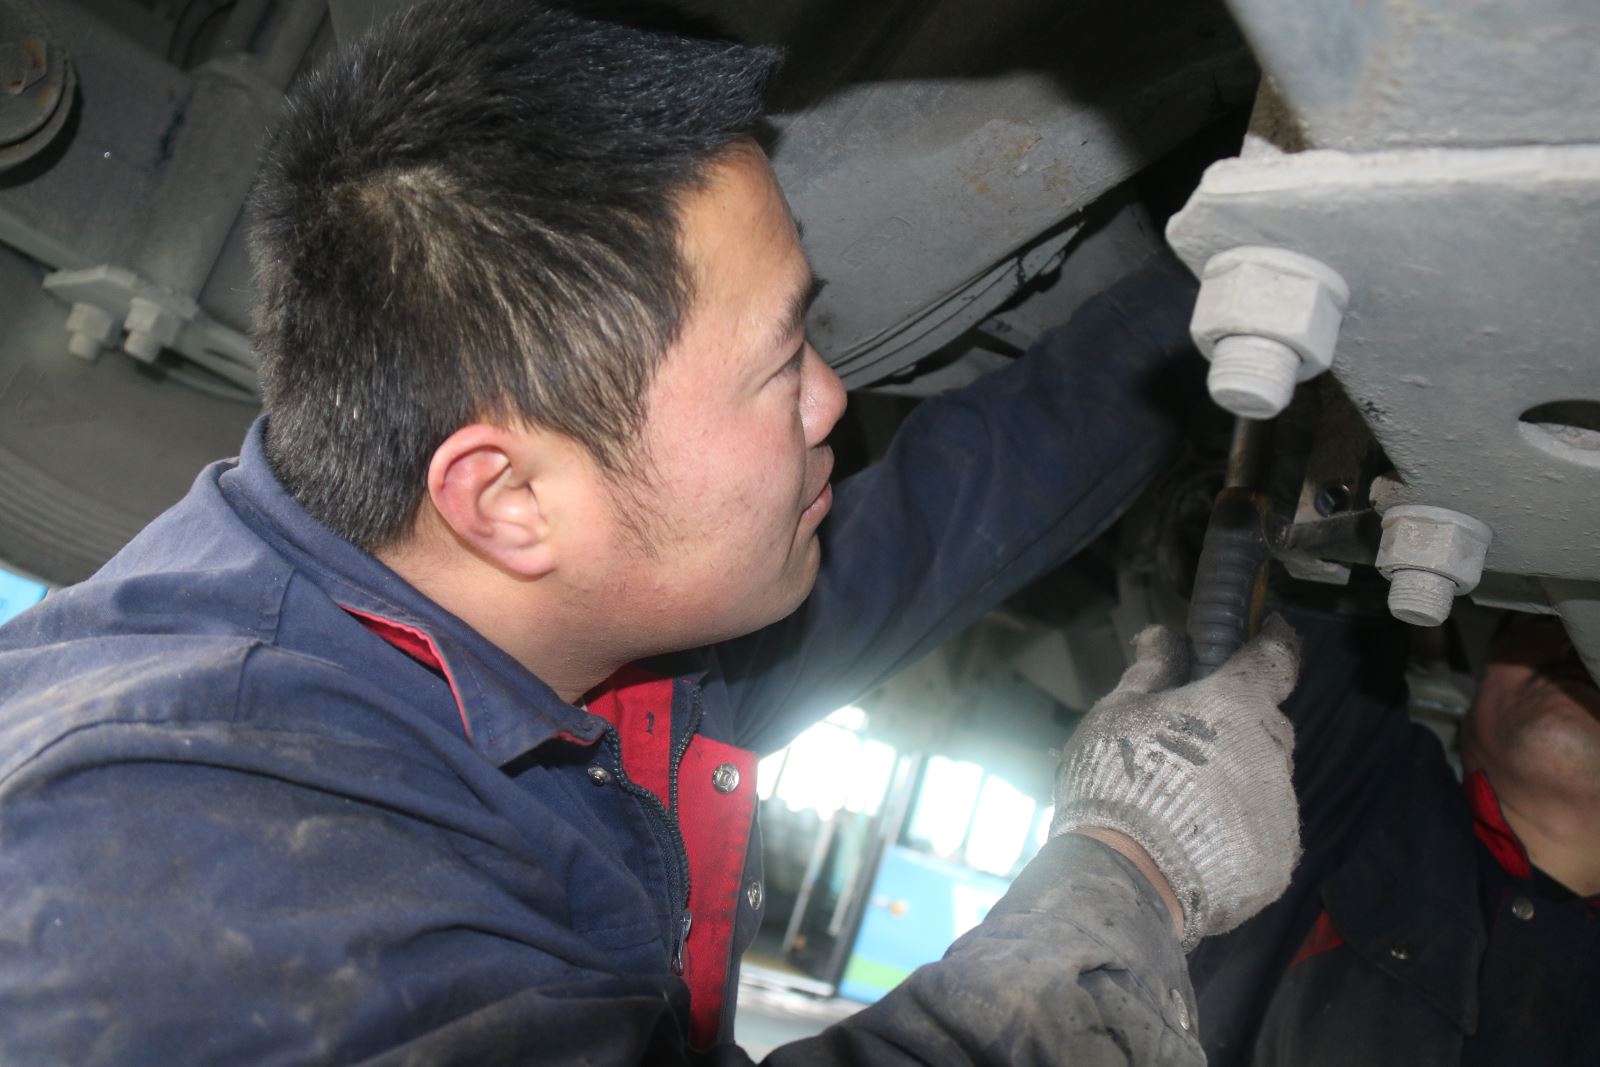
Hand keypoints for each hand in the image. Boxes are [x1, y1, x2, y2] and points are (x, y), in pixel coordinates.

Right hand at [1051, 616, 1300, 949]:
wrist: (1126, 877)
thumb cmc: (1117, 776)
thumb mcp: (1117, 711)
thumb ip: (1150, 669)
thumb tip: (1165, 633)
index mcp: (1237, 705)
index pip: (1276, 659)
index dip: (1276, 641)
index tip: (1272, 632)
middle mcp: (1272, 751)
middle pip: (1267, 726)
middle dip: (1239, 726)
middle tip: (1192, 742)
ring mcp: (1281, 810)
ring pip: (1265, 783)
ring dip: (1237, 784)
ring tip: (1184, 807)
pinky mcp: (1279, 860)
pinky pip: (1263, 834)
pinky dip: (1237, 833)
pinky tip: (1197, 845)